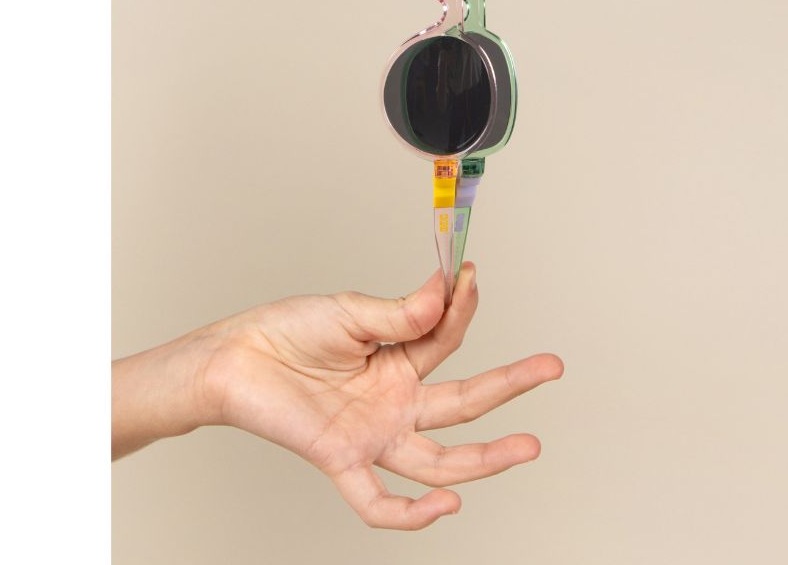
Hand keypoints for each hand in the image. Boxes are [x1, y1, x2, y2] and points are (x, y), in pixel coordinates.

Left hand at [113, 264, 563, 529]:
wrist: (236, 357)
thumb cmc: (289, 330)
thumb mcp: (349, 311)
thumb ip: (399, 312)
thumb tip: (444, 289)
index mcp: (399, 359)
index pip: (448, 339)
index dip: (462, 307)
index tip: (470, 273)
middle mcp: (395, 400)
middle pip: (464, 401)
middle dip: (511, 384)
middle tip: (551, 366)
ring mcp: (373, 433)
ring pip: (440, 456)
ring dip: (485, 457)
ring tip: (527, 446)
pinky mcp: (341, 459)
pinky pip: (377, 500)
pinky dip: (409, 514)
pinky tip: (444, 507)